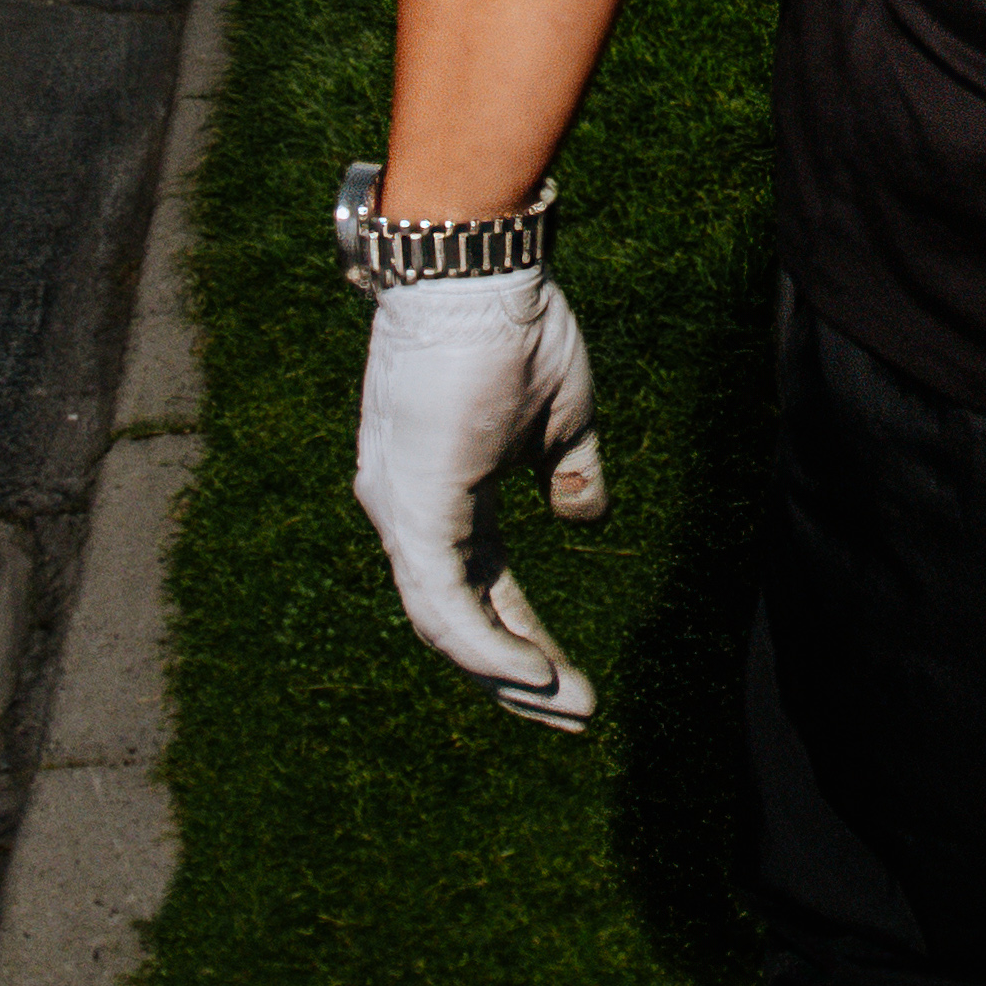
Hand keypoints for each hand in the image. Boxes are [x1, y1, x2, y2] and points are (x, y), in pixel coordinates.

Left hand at [353, 267, 608, 728]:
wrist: (480, 270)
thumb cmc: (516, 327)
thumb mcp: (559, 415)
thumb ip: (569, 474)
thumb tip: (583, 519)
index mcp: (440, 491)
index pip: (475, 585)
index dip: (518, 634)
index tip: (566, 676)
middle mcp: (404, 511)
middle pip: (453, 619)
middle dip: (512, 676)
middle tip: (571, 716)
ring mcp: (402, 511)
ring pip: (443, 622)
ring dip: (504, 673)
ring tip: (566, 706)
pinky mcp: (415, 506)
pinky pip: (443, 599)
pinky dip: (485, 643)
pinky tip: (528, 673)